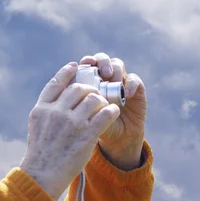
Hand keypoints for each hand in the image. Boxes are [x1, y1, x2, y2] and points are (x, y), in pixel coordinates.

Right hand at [19, 62, 119, 200]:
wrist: (43, 176)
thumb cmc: (40, 154)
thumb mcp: (36, 127)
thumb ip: (46, 111)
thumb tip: (58, 99)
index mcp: (42, 109)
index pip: (56, 83)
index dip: (67, 72)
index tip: (77, 66)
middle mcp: (56, 112)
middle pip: (79, 88)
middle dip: (90, 88)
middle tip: (96, 93)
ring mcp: (72, 123)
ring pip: (94, 99)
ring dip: (103, 100)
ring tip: (105, 105)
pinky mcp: (87, 135)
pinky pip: (106, 114)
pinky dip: (111, 111)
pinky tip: (113, 113)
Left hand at [79, 53, 146, 170]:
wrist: (116, 140)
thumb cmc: (93, 129)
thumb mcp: (81, 120)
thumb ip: (74, 107)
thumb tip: (64, 97)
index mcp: (88, 82)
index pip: (87, 64)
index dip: (87, 61)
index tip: (84, 66)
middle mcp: (104, 79)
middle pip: (102, 60)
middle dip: (102, 62)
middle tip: (103, 72)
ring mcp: (119, 82)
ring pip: (118, 65)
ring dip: (116, 70)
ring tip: (114, 82)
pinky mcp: (135, 90)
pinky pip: (134, 80)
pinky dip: (131, 84)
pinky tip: (127, 94)